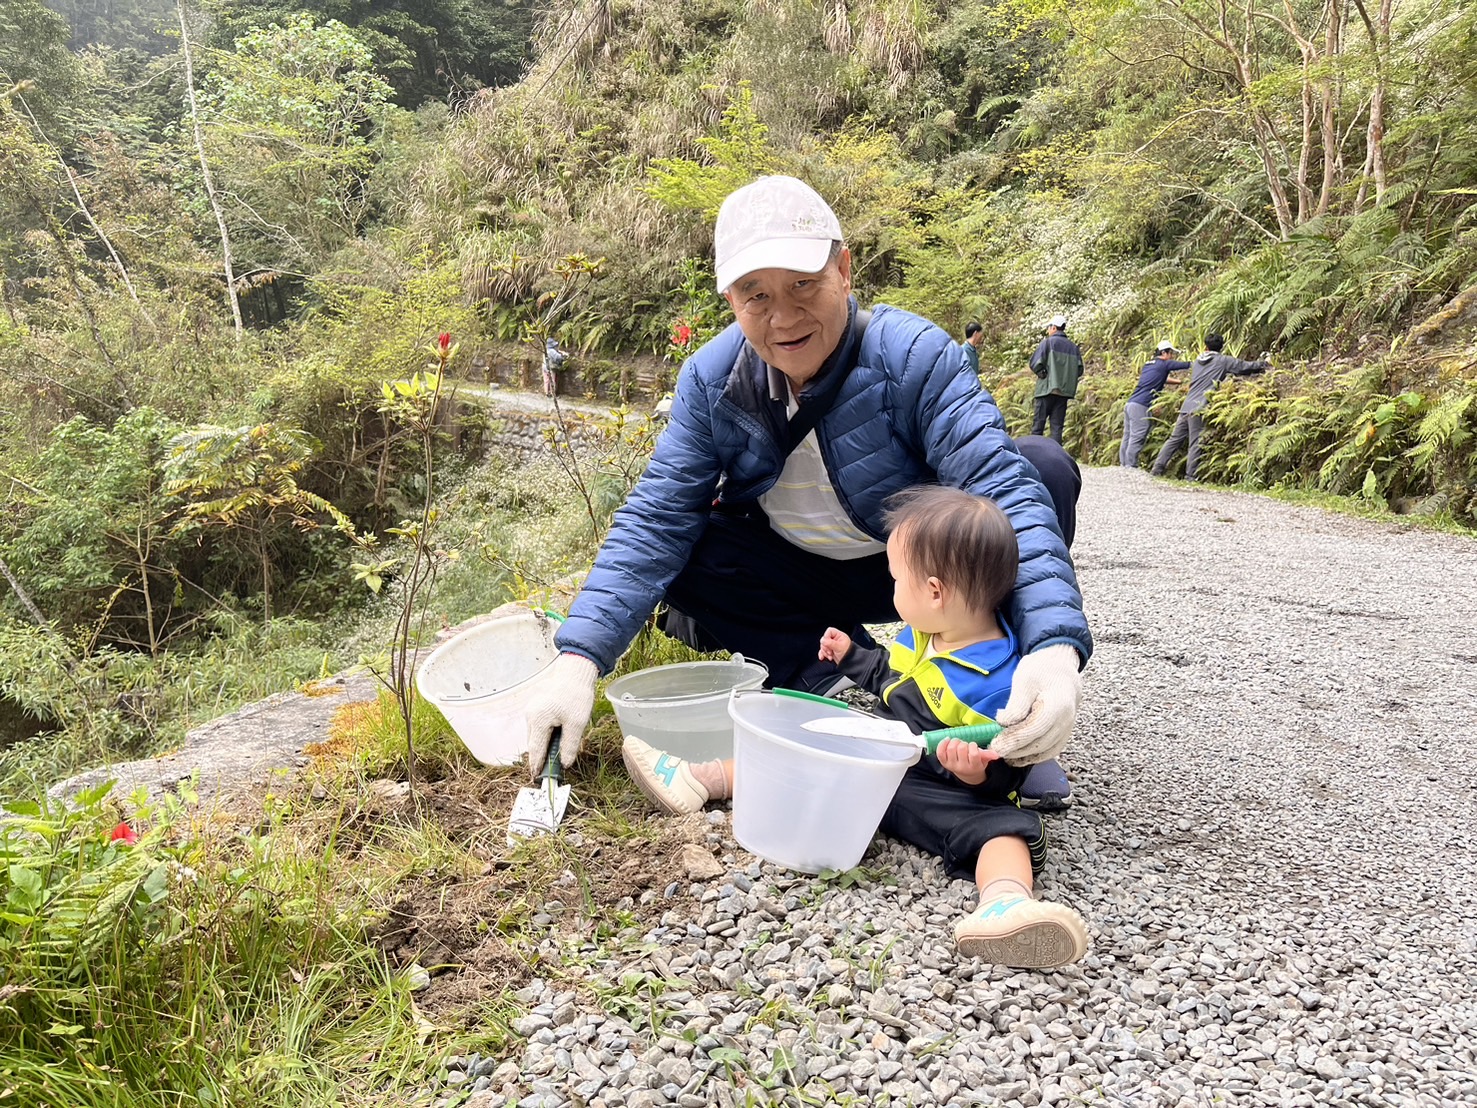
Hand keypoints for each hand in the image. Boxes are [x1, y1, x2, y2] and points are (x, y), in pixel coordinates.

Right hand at [523, 653, 598, 773]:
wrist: (575, 672)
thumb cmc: (576, 696)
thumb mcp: (577, 723)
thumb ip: (569, 745)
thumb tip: (565, 763)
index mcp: (538, 721)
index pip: (536, 750)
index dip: (537, 766)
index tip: (537, 778)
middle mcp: (530, 716)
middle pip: (534, 744)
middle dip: (541, 757)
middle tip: (549, 770)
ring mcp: (532, 710)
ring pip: (536, 735)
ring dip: (544, 745)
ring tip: (554, 755)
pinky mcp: (536, 707)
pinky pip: (538, 726)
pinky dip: (545, 735)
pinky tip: (556, 737)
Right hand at [817, 627, 852, 663]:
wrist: (850, 662)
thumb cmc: (849, 654)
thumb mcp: (839, 647)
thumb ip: (830, 643)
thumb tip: (823, 640)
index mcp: (839, 635)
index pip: (829, 631)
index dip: (826, 636)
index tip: (827, 643)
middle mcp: (835, 639)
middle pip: (824, 639)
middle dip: (825, 647)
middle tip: (830, 651)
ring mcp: (832, 645)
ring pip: (823, 646)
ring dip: (825, 652)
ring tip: (830, 655)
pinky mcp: (830, 651)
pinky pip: (822, 651)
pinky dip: (822, 654)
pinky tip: (822, 657)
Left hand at [935, 737, 998, 785]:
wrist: (966, 773)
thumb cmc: (976, 763)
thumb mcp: (984, 760)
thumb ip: (988, 755)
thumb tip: (996, 755)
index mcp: (974, 767)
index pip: (973, 754)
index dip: (973, 746)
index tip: (973, 745)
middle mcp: (962, 767)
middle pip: (961, 749)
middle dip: (964, 743)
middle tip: (966, 745)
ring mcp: (952, 765)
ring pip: (951, 749)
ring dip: (955, 741)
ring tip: (958, 743)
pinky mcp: (943, 763)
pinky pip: (940, 752)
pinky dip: (942, 744)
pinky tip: (947, 740)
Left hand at [992, 644, 1081, 765]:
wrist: (1061, 668)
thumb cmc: (1041, 671)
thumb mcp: (1024, 680)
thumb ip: (1016, 705)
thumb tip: (1003, 723)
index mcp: (1057, 704)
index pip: (1034, 729)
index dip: (1014, 739)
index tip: (996, 745)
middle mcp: (1065, 720)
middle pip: (1039, 743)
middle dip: (1015, 750)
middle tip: (994, 750)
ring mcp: (1067, 728)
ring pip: (1045, 750)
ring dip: (1023, 755)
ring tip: (1003, 753)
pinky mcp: (1064, 733)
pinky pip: (1050, 750)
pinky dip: (1034, 756)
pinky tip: (1017, 756)